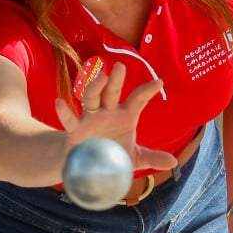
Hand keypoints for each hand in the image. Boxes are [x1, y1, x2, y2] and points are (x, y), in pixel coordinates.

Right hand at [55, 62, 176, 172]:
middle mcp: (107, 112)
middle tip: (120, 66)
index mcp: (125, 115)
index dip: (147, 91)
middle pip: (111, 92)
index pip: (138, 99)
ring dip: (95, 88)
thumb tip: (174, 162)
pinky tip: (59, 102)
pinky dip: (64, 112)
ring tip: (100, 77)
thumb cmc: (113, 154)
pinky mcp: (75, 129)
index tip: (160, 83)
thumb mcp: (134, 157)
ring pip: (91, 98)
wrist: (89, 165)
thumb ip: (152, 157)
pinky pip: (69, 119)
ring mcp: (90, 118)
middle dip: (116, 79)